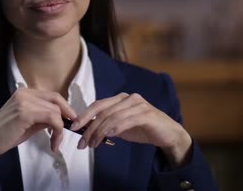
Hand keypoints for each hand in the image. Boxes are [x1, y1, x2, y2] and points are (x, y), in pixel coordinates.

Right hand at [0, 88, 76, 175]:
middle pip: (56, 100)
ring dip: (61, 129)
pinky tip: (53, 143)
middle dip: (68, 115)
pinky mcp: (25, 113)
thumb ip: (44, 117)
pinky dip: (57, 131)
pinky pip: (52, 118)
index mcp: (25, 92)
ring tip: (55, 143)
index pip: (52, 95)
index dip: (65, 107)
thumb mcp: (29, 123)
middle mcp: (25, 93)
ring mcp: (24, 101)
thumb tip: (62, 120)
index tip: (71, 121)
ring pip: (55, 111)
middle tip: (73, 129)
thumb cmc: (6, 134)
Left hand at [72, 93, 191, 167]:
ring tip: (93, 144)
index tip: (73, 127)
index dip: (84, 115)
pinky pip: (126, 120)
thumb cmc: (143, 129)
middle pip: (103, 112)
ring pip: (112, 117)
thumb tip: (87, 130)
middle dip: (89, 128)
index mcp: (120, 99)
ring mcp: (138, 104)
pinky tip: (108, 136)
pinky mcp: (146, 113)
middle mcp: (128, 98)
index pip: (98, 105)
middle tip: (82, 143)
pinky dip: (115, 128)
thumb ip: (106, 125)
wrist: (168, 134)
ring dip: (99, 132)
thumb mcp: (121, 127)